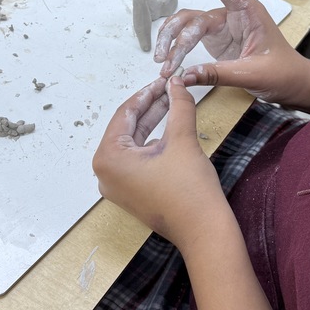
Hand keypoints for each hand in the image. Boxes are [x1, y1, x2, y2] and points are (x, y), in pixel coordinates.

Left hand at [92, 74, 235, 250]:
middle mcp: (105, 172)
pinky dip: (152, 142)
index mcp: (108, 158)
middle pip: (127, 128)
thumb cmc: (189, 189)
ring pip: (133, 143)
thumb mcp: (182, 139)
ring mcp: (116, 185)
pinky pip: (137, 159)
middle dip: (150, 107)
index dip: (147, 94)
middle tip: (169, 88)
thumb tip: (176, 83)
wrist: (203, 230)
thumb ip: (178, 106)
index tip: (163, 80)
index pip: (125, 114)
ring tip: (172, 102)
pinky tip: (169, 127)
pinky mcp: (130, 192)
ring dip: (152, 122)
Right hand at [153, 0, 309, 105]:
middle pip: (193, 14)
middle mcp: (232, 14)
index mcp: (247, 10)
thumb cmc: (283, 71)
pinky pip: (190, 37)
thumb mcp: (253, 73)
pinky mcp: (216, 40)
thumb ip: (219, 73)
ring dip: (172, 43)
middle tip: (161, 55)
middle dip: (174, 32)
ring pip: (187, 26)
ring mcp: (222, 27)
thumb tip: (186, 75)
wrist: (293, 83)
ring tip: (164, 64)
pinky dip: (178, 48)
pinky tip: (171, 63)